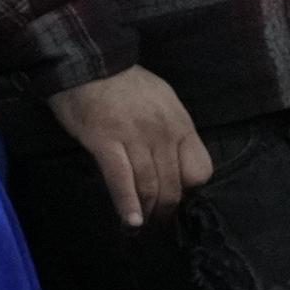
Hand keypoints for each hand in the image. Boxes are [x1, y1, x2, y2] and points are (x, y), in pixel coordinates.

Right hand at [48, 65, 213, 229]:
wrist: (90, 63)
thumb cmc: (125, 84)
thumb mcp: (163, 102)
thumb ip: (171, 131)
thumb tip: (173, 162)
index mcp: (181, 124)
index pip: (199, 169)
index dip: (188, 187)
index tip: (175, 196)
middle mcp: (163, 133)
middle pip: (173, 184)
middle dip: (166, 209)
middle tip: (157, 223)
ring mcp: (135, 138)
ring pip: (149, 185)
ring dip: (147, 211)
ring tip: (143, 227)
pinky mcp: (105, 142)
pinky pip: (121, 179)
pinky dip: (127, 203)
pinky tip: (131, 221)